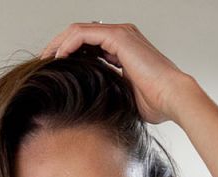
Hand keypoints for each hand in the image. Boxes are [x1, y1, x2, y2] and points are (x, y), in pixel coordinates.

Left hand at [38, 22, 190, 124]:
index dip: (70, 55)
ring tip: (45, 60)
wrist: (174, 99)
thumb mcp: (125, 98)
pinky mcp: (119, 37)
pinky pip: (84, 34)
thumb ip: (110, 91)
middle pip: (81, 34)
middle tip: (43, 62)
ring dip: (59, 43)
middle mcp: (122, 37)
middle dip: (59, 46)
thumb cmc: (157, 104)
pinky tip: (58, 58)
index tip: (55, 71)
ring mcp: (121, 34)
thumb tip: (92, 102)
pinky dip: (68, 44)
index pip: (90, 45)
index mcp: (124, 50)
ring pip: (79, 30)